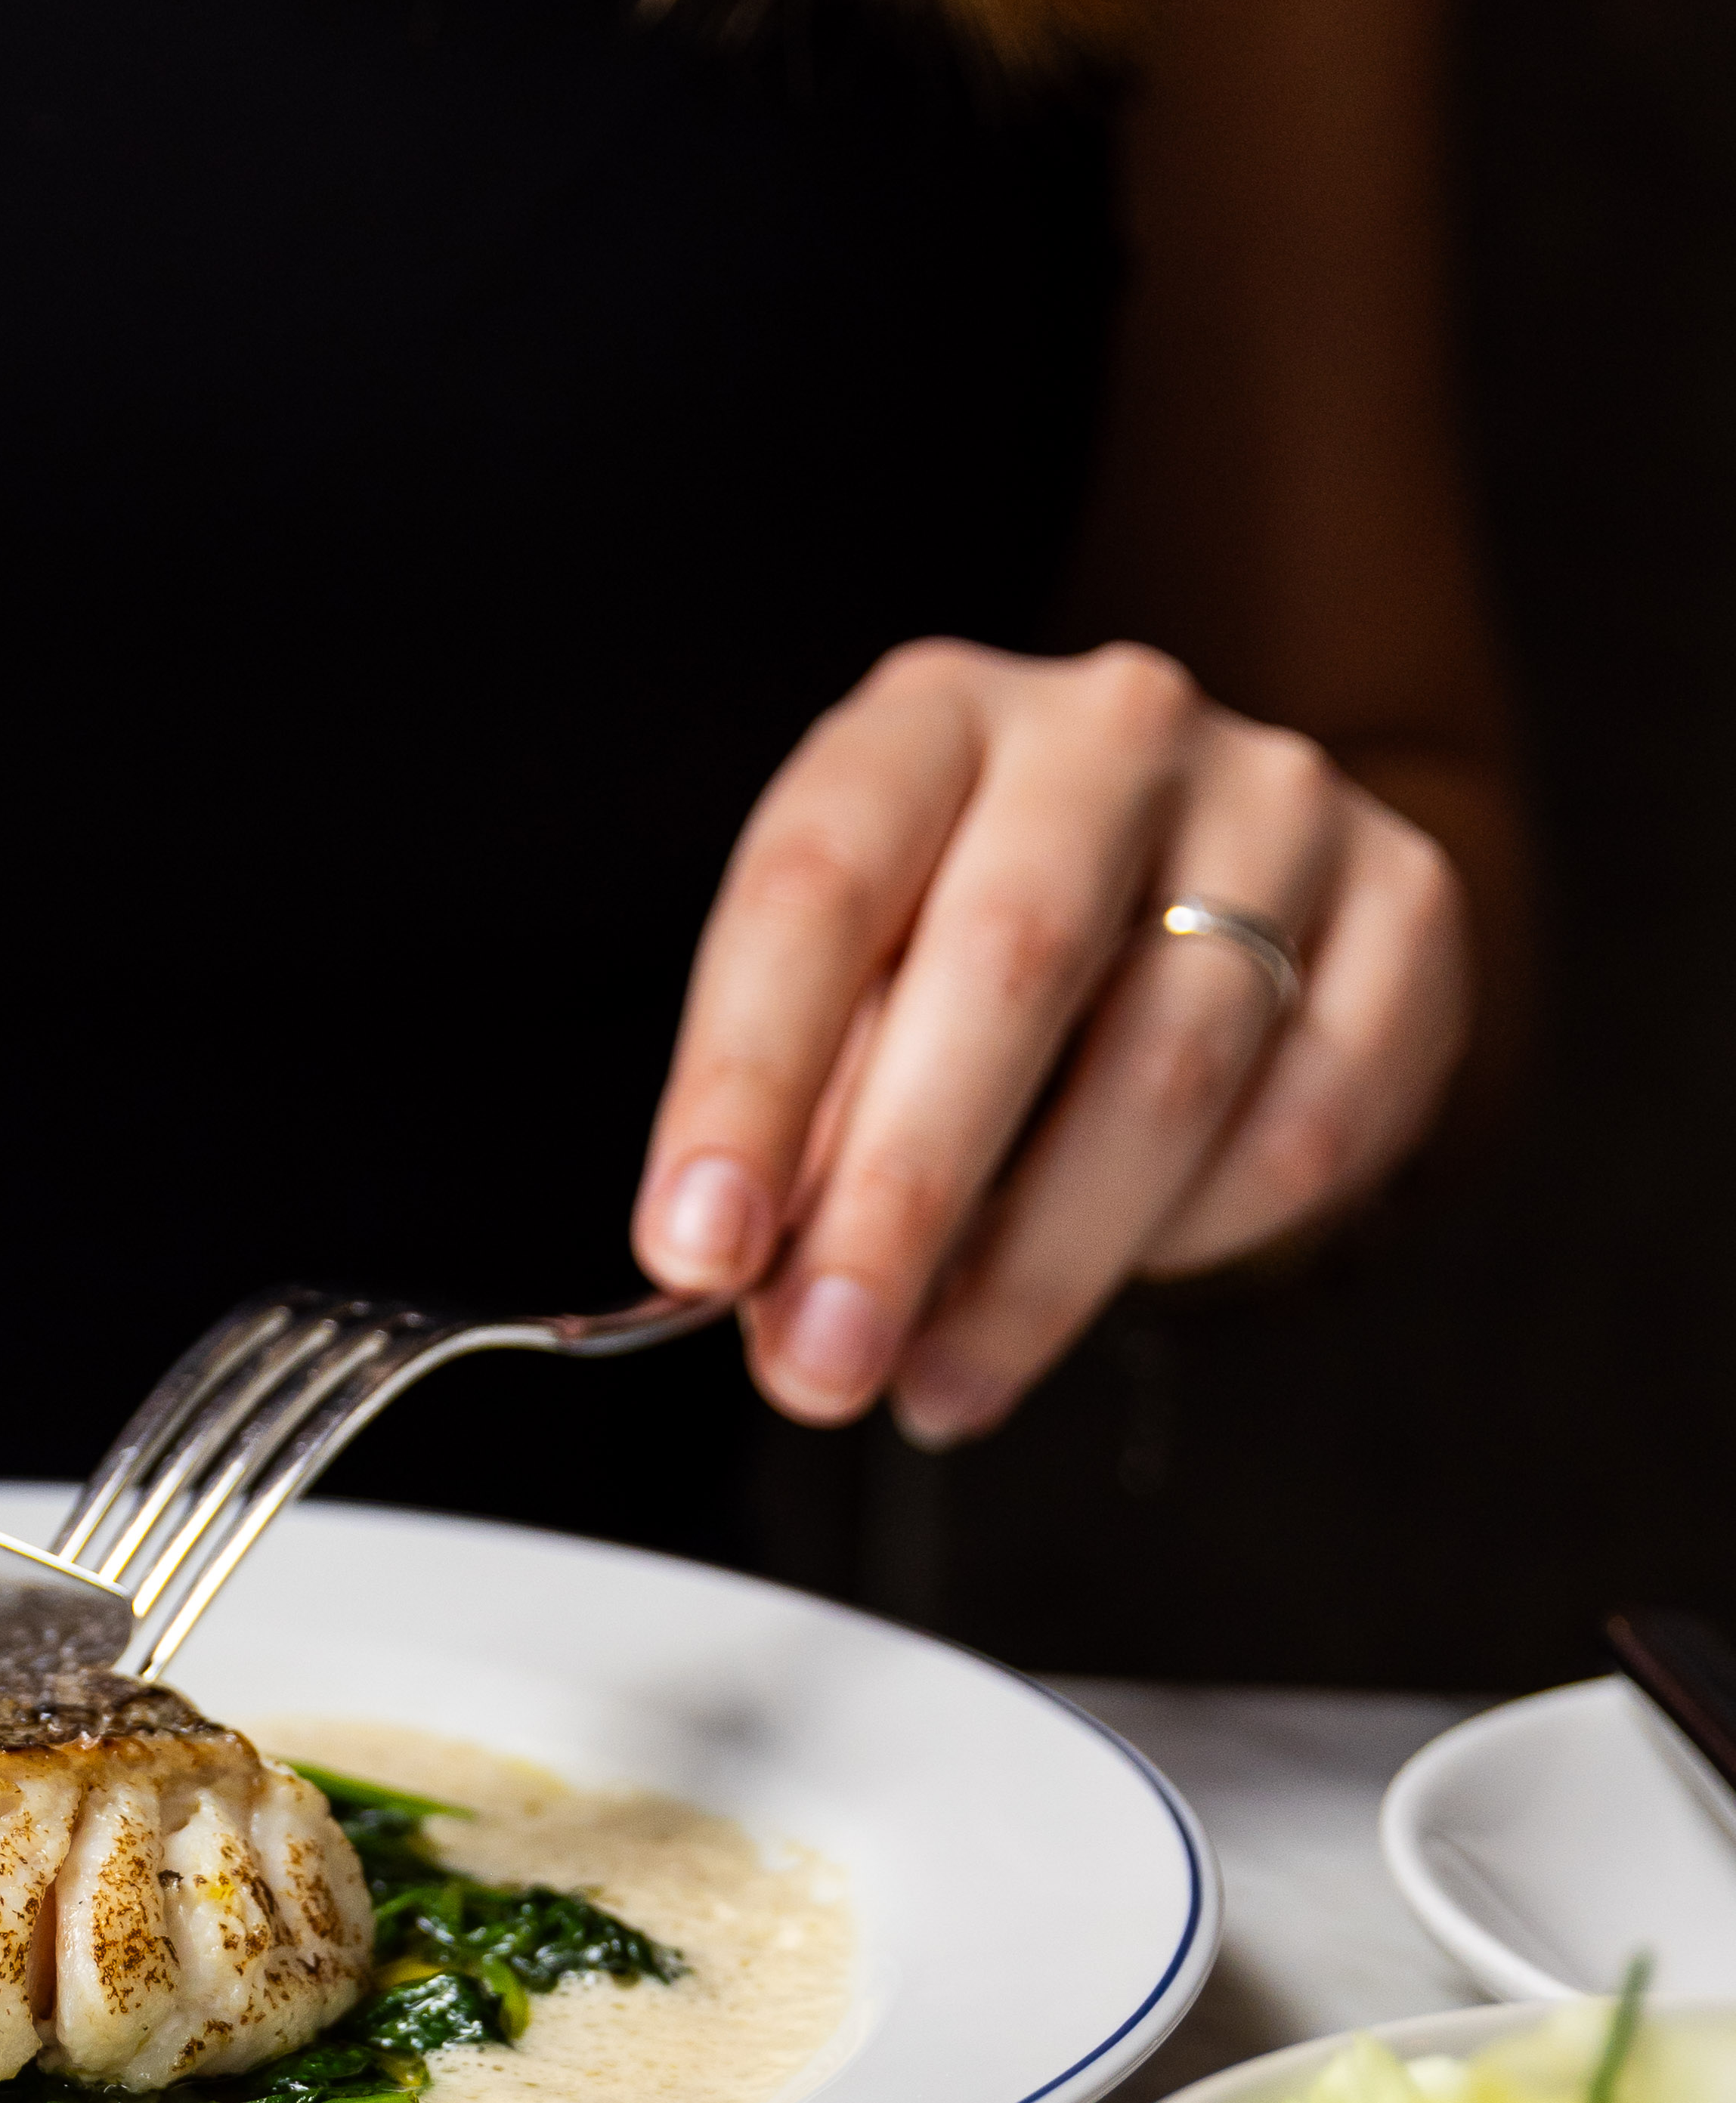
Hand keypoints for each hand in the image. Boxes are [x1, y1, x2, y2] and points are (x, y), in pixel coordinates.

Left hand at [630, 641, 1470, 1444]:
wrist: (1215, 880)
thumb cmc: (981, 954)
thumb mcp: (858, 1005)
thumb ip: (802, 1131)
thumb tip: (758, 1296)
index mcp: (930, 721)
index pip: (818, 886)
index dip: (746, 1081)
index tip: (696, 1250)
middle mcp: (1108, 725)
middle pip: (1007, 964)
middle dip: (901, 1198)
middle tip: (825, 1363)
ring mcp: (1279, 800)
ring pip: (1168, 1066)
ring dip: (1038, 1267)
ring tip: (938, 1381)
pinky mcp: (1407, 904)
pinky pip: (1308, 1115)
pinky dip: (1198, 1233)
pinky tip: (1119, 1279)